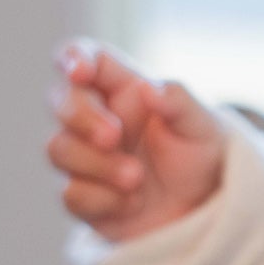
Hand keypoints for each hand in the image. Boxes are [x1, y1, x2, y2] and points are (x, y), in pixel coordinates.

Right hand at [45, 38, 225, 243]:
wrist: (205, 206)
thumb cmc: (199, 153)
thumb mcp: (203, 125)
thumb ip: (178, 102)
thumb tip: (147, 88)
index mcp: (123, 89)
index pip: (86, 58)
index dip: (73, 58)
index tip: (80, 72)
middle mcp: (97, 119)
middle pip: (60, 101)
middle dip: (81, 117)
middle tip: (113, 136)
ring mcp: (86, 157)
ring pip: (59, 149)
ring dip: (97, 164)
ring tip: (137, 177)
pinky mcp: (84, 197)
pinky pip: (72, 195)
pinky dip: (103, 199)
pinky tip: (133, 202)